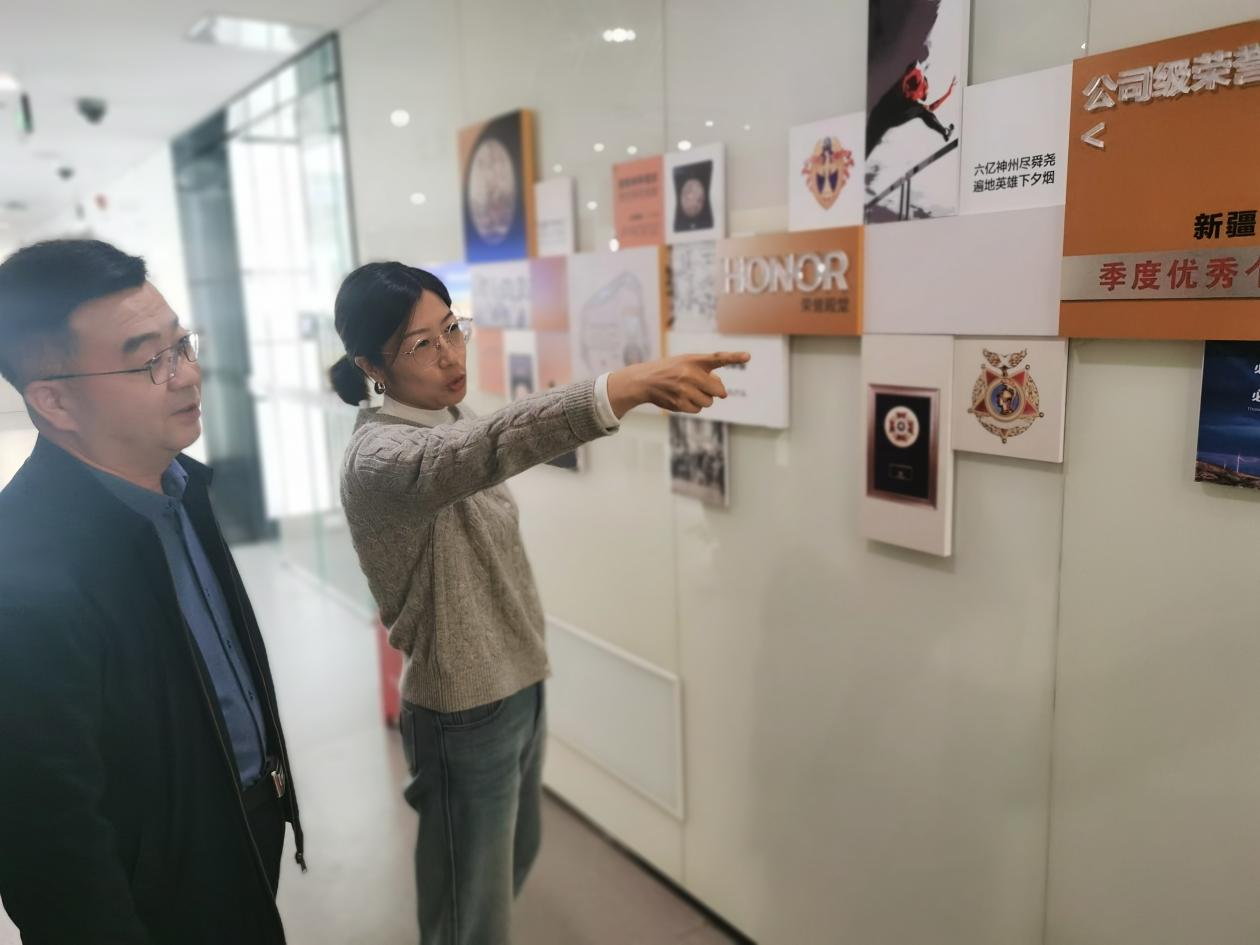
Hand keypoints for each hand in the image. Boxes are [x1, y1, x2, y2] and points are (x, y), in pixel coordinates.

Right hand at [607, 352, 751, 417]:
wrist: (645, 380)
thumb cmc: (671, 370)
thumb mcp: (686, 362)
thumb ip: (705, 371)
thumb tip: (721, 392)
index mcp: (694, 360)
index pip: (717, 358)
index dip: (733, 357)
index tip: (747, 356)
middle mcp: (690, 373)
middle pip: (719, 391)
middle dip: (715, 392)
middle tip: (704, 387)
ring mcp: (685, 389)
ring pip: (709, 402)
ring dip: (703, 399)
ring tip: (688, 391)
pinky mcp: (679, 403)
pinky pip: (698, 409)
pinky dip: (693, 406)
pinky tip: (682, 398)